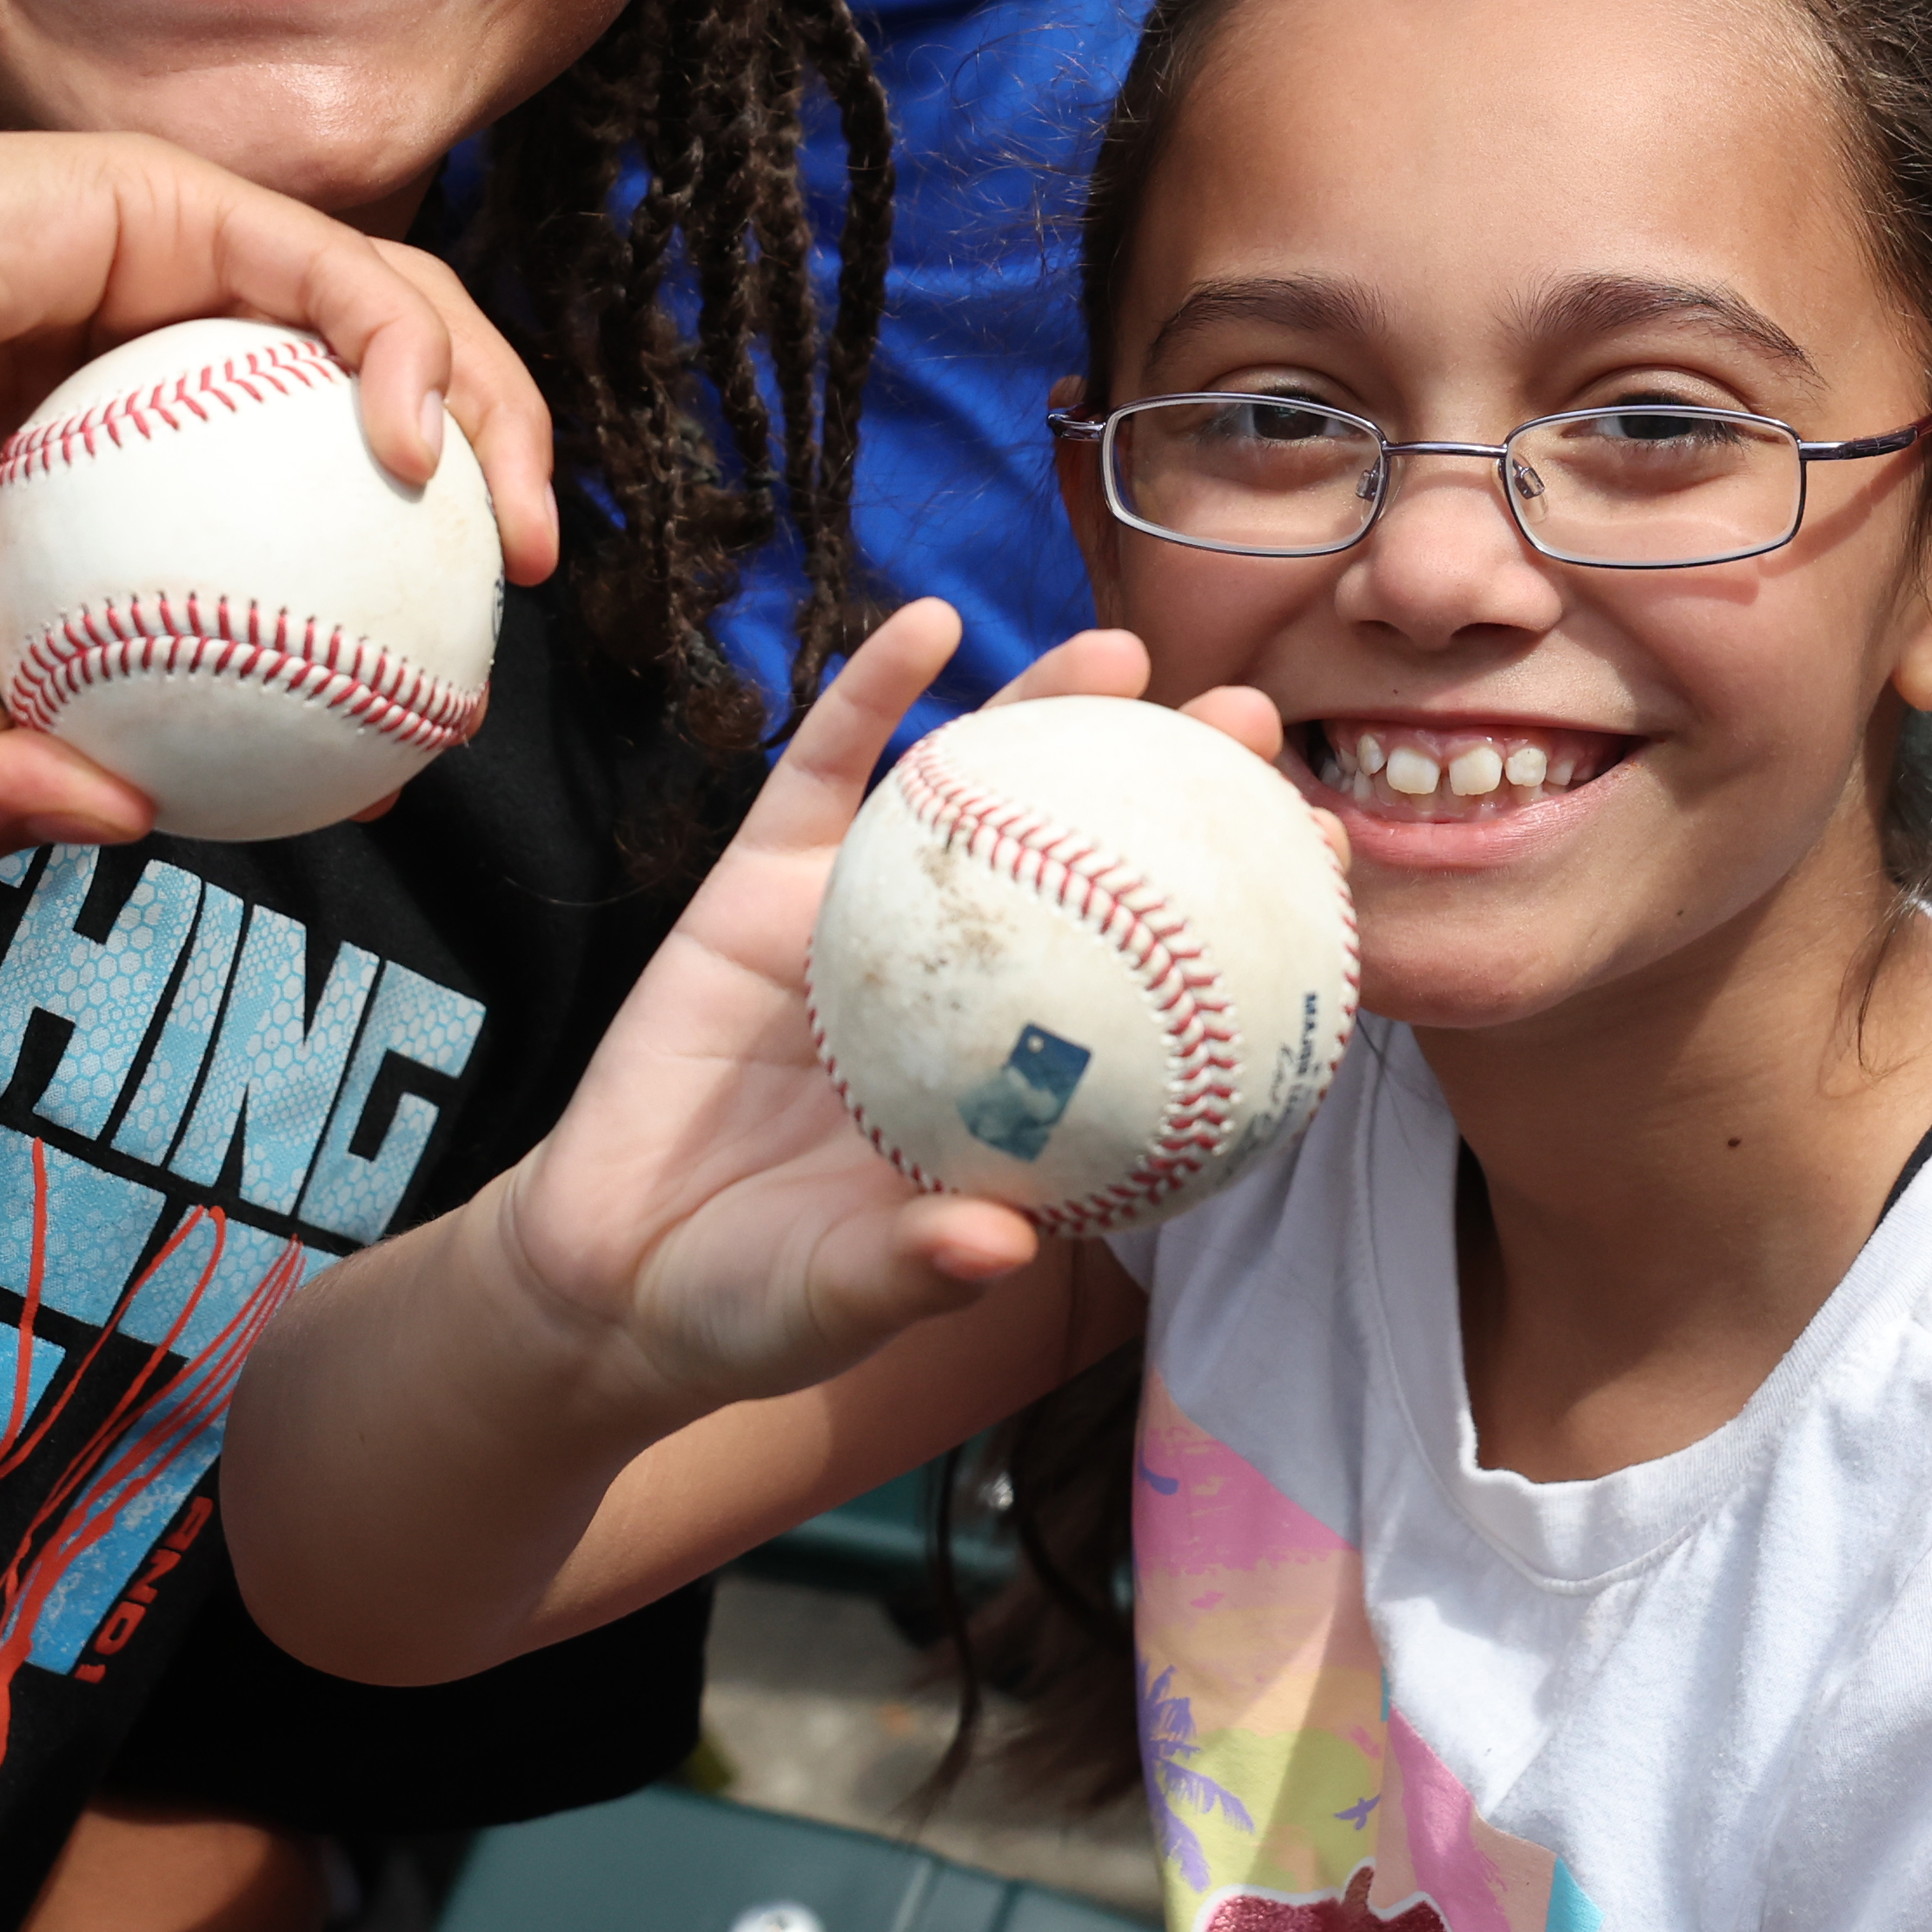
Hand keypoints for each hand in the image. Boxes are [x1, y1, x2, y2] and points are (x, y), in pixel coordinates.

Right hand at [0, 125, 561, 869]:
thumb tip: (126, 828)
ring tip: (521, 538)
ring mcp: (186, 267)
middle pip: (398, 407)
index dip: (389, 618)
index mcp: (142, 456)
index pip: (315, 522)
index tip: (408, 730)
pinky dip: (407, 354)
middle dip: (499, 500)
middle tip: (511, 616)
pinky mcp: (178, 199)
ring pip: (405, 321)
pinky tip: (418, 454)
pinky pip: (341, 273)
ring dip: (497, 418)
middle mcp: (182, 349)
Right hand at [487, 608, 1299, 1422]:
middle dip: (1177, 786)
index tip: (1328, 850)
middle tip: (1255, 719)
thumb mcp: (836, 1299)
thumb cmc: (749, 1305)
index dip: (1243, 917)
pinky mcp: (760, 885)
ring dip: (1043, 708)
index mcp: (1016, 1082)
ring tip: (1119, 649)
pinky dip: (871, 693)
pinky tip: (927, 626)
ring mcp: (863, 924)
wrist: (603, 1279)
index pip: (1158, 983)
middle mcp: (965, 989)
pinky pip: (822, 769)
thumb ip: (910, 1271)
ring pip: (973, 794)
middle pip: (1090, 862)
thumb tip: (1000, 1247)